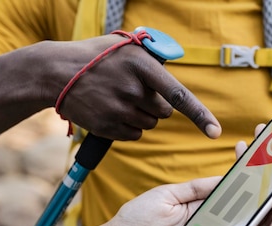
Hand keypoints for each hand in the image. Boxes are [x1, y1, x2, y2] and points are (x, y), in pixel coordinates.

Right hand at [51, 34, 220, 139]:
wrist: (55, 73)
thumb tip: (172, 63)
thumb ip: (150, 55)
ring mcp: (119, 110)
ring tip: (118, 98)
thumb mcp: (124, 47)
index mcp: (141, 65)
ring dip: (142, 115)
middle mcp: (132, 90)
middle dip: (157, 105)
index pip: (178, 94)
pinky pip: (134, 134)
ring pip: (150, 124)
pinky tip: (112, 110)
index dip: (200, 115)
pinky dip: (129, 126)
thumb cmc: (96, 57)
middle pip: (165, 112)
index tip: (216, 131)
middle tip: (135, 92)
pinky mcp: (108, 127)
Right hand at [234, 124, 271, 225]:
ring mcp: (262, 214)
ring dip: (248, 164)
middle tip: (258, 132)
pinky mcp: (245, 222)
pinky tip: (230, 172)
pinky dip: (235, 185)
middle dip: (264, 152)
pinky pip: (239, 200)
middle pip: (271, 173)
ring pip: (253, 183)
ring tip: (241, 146)